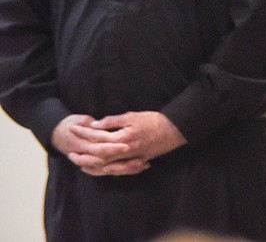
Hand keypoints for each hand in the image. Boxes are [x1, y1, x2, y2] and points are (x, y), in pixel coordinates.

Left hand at [51, 111, 184, 176]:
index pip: (96, 138)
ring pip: (104, 167)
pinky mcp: (135, 163)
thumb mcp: (131, 116)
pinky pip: (116, 171)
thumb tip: (95, 125)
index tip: (73, 129)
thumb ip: (112, 121)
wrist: (173, 130)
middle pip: (96, 157)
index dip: (83, 133)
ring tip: (79, 164)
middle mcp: (122, 152)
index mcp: (121, 139)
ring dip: (90, 166)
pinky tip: (98, 169)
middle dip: (82, 155)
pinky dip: (104, 171)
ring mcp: (129, 160)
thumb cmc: (153, 120)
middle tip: (69, 154)